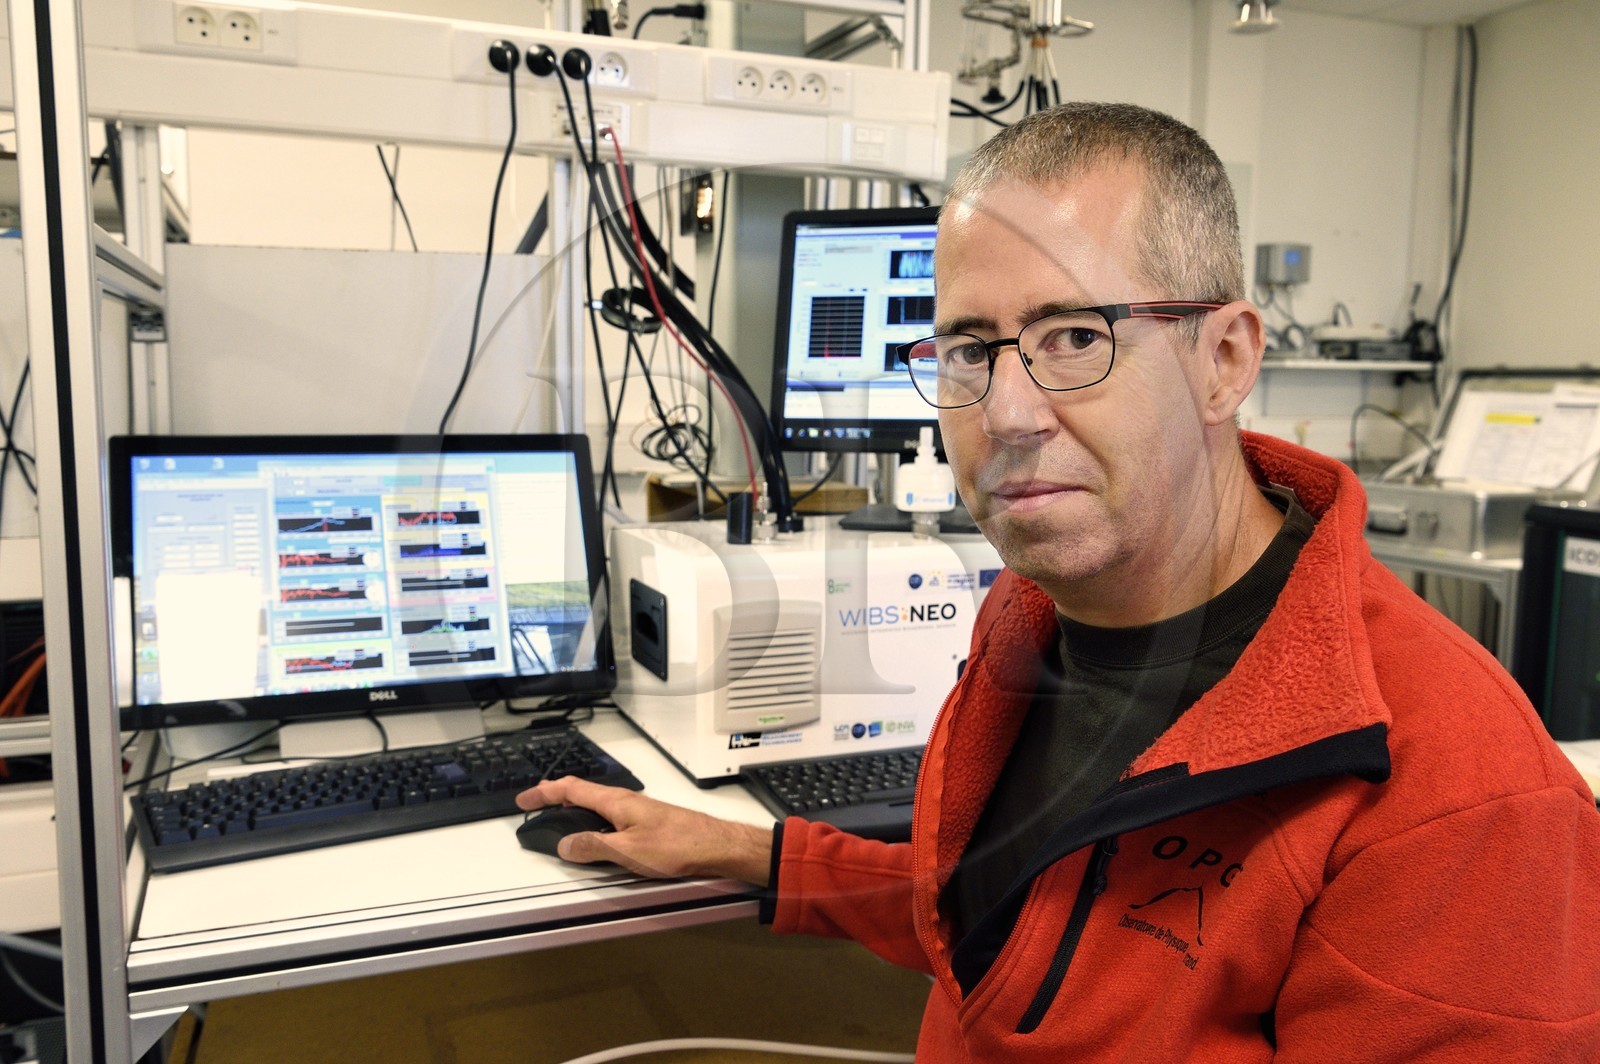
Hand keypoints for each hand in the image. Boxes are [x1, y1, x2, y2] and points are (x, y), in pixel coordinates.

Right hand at [516, 775, 773, 885]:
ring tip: (557, 818)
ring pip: (596, 803)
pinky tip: (594, 833)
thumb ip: (593, 847)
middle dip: (554, 797)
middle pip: (582, 792)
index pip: (570, 790)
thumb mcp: (628, 851)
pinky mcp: (647, 822)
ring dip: (573, 808)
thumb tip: (563, 845)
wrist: (716, 846)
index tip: (523, 800)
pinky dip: (591, 819)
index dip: (544, 793)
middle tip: (535, 806)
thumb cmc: (677, 845)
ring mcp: (636, 810)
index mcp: (615, 802)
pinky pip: (609, 816)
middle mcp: (624, 801)